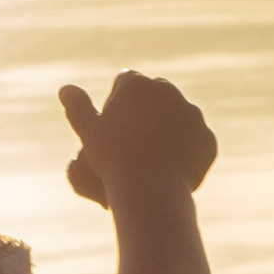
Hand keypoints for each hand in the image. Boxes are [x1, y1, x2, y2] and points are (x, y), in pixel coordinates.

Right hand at [61, 71, 215, 209]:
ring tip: (154, 157)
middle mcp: (168, 91)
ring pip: (178, 117)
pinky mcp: (207, 138)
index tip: (114, 128)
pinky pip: (197, 141)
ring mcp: (192, 114)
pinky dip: (188, 150)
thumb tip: (66, 89)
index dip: (117, 104)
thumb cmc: (113, 160)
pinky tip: (173, 167)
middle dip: (147, 111)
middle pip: (155, 96)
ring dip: (169, 129)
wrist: (150, 189)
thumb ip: (78, 108)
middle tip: (134, 142)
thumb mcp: (90, 133)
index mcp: (137, 84)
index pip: (126, 84)